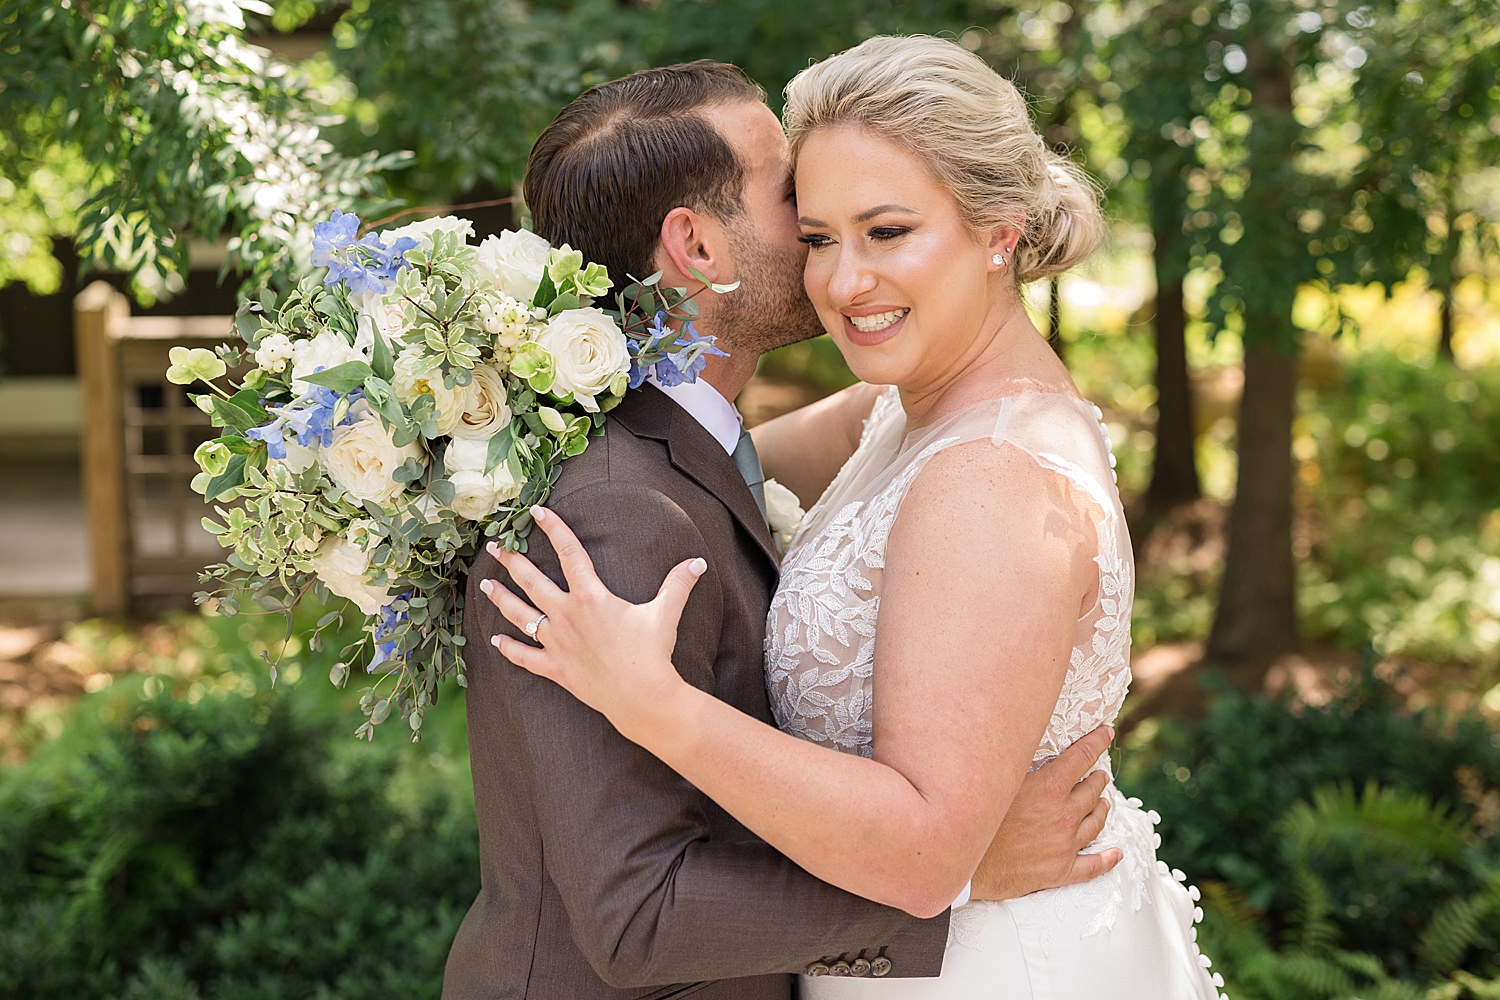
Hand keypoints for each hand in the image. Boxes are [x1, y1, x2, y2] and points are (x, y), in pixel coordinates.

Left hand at [483, 505, 706, 736]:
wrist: (641, 697)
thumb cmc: (652, 653)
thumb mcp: (666, 613)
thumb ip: (679, 583)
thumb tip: (698, 561)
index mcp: (591, 597)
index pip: (568, 553)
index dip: (553, 528)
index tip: (537, 511)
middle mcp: (567, 616)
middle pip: (532, 581)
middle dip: (512, 560)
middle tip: (495, 546)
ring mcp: (557, 643)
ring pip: (520, 615)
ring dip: (501, 599)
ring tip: (485, 585)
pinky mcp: (555, 669)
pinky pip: (525, 657)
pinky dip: (509, 648)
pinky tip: (494, 640)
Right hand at [969, 725, 1123, 900]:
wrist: (963, 861)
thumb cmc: (976, 816)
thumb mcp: (999, 778)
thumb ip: (1019, 760)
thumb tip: (1026, 738)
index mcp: (1050, 788)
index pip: (1082, 757)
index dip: (1097, 742)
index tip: (1107, 733)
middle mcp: (1063, 815)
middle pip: (1091, 791)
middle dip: (1097, 777)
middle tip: (1100, 772)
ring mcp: (1064, 845)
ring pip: (1095, 822)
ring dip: (1102, 809)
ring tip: (1104, 802)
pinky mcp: (1060, 871)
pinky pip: (1092, 866)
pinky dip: (1107, 859)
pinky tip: (1115, 854)